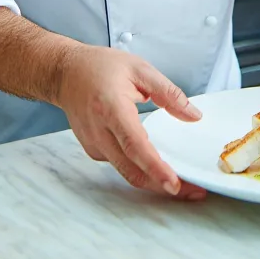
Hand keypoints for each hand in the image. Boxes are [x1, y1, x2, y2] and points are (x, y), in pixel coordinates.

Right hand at [55, 44, 206, 200]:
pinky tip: (156, 165)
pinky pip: (120, 165)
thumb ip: (169, 93)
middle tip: (193, 191)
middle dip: (163, 185)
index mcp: (112, 108)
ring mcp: (94, 144)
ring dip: (154, 182)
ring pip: (127, 172)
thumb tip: (194, 116)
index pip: (134, 145)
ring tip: (182, 183)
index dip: (154, 167)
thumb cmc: (100, 67)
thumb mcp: (140, 69)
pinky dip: (140, 170)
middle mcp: (100, 131)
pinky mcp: (94, 150)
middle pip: (132, 169)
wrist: (65, 73)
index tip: (174, 184)